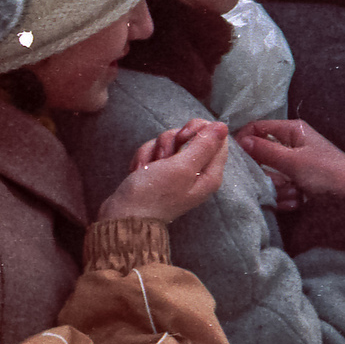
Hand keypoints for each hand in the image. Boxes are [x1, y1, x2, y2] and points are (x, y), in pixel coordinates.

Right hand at [98, 118, 228, 223]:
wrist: (122, 217)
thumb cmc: (153, 195)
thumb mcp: (182, 168)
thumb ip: (204, 146)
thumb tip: (223, 126)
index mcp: (210, 173)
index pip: (218, 137)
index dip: (199, 130)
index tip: (183, 137)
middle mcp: (198, 171)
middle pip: (192, 136)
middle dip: (172, 141)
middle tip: (164, 156)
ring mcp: (178, 171)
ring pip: (170, 142)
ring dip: (155, 150)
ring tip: (148, 168)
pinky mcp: (160, 171)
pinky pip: (155, 151)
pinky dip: (145, 157)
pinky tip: (139, 170)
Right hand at [235, 118, 344, 198]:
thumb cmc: (326, 173)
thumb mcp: (294, 161)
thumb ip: (266, 151)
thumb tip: (240, 140)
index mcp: (294, 131)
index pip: (258, 128)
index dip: (245, 140)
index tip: (236, 157)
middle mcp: (294, 145)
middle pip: (262, 155)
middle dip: (267, 172)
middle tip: (277, 180)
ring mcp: (295, 166)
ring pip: (270, 176)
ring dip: (279, 188)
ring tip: (295, 192)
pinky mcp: (298, 184)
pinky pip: (280, 189)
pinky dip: (286, 197)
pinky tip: (298, 201)